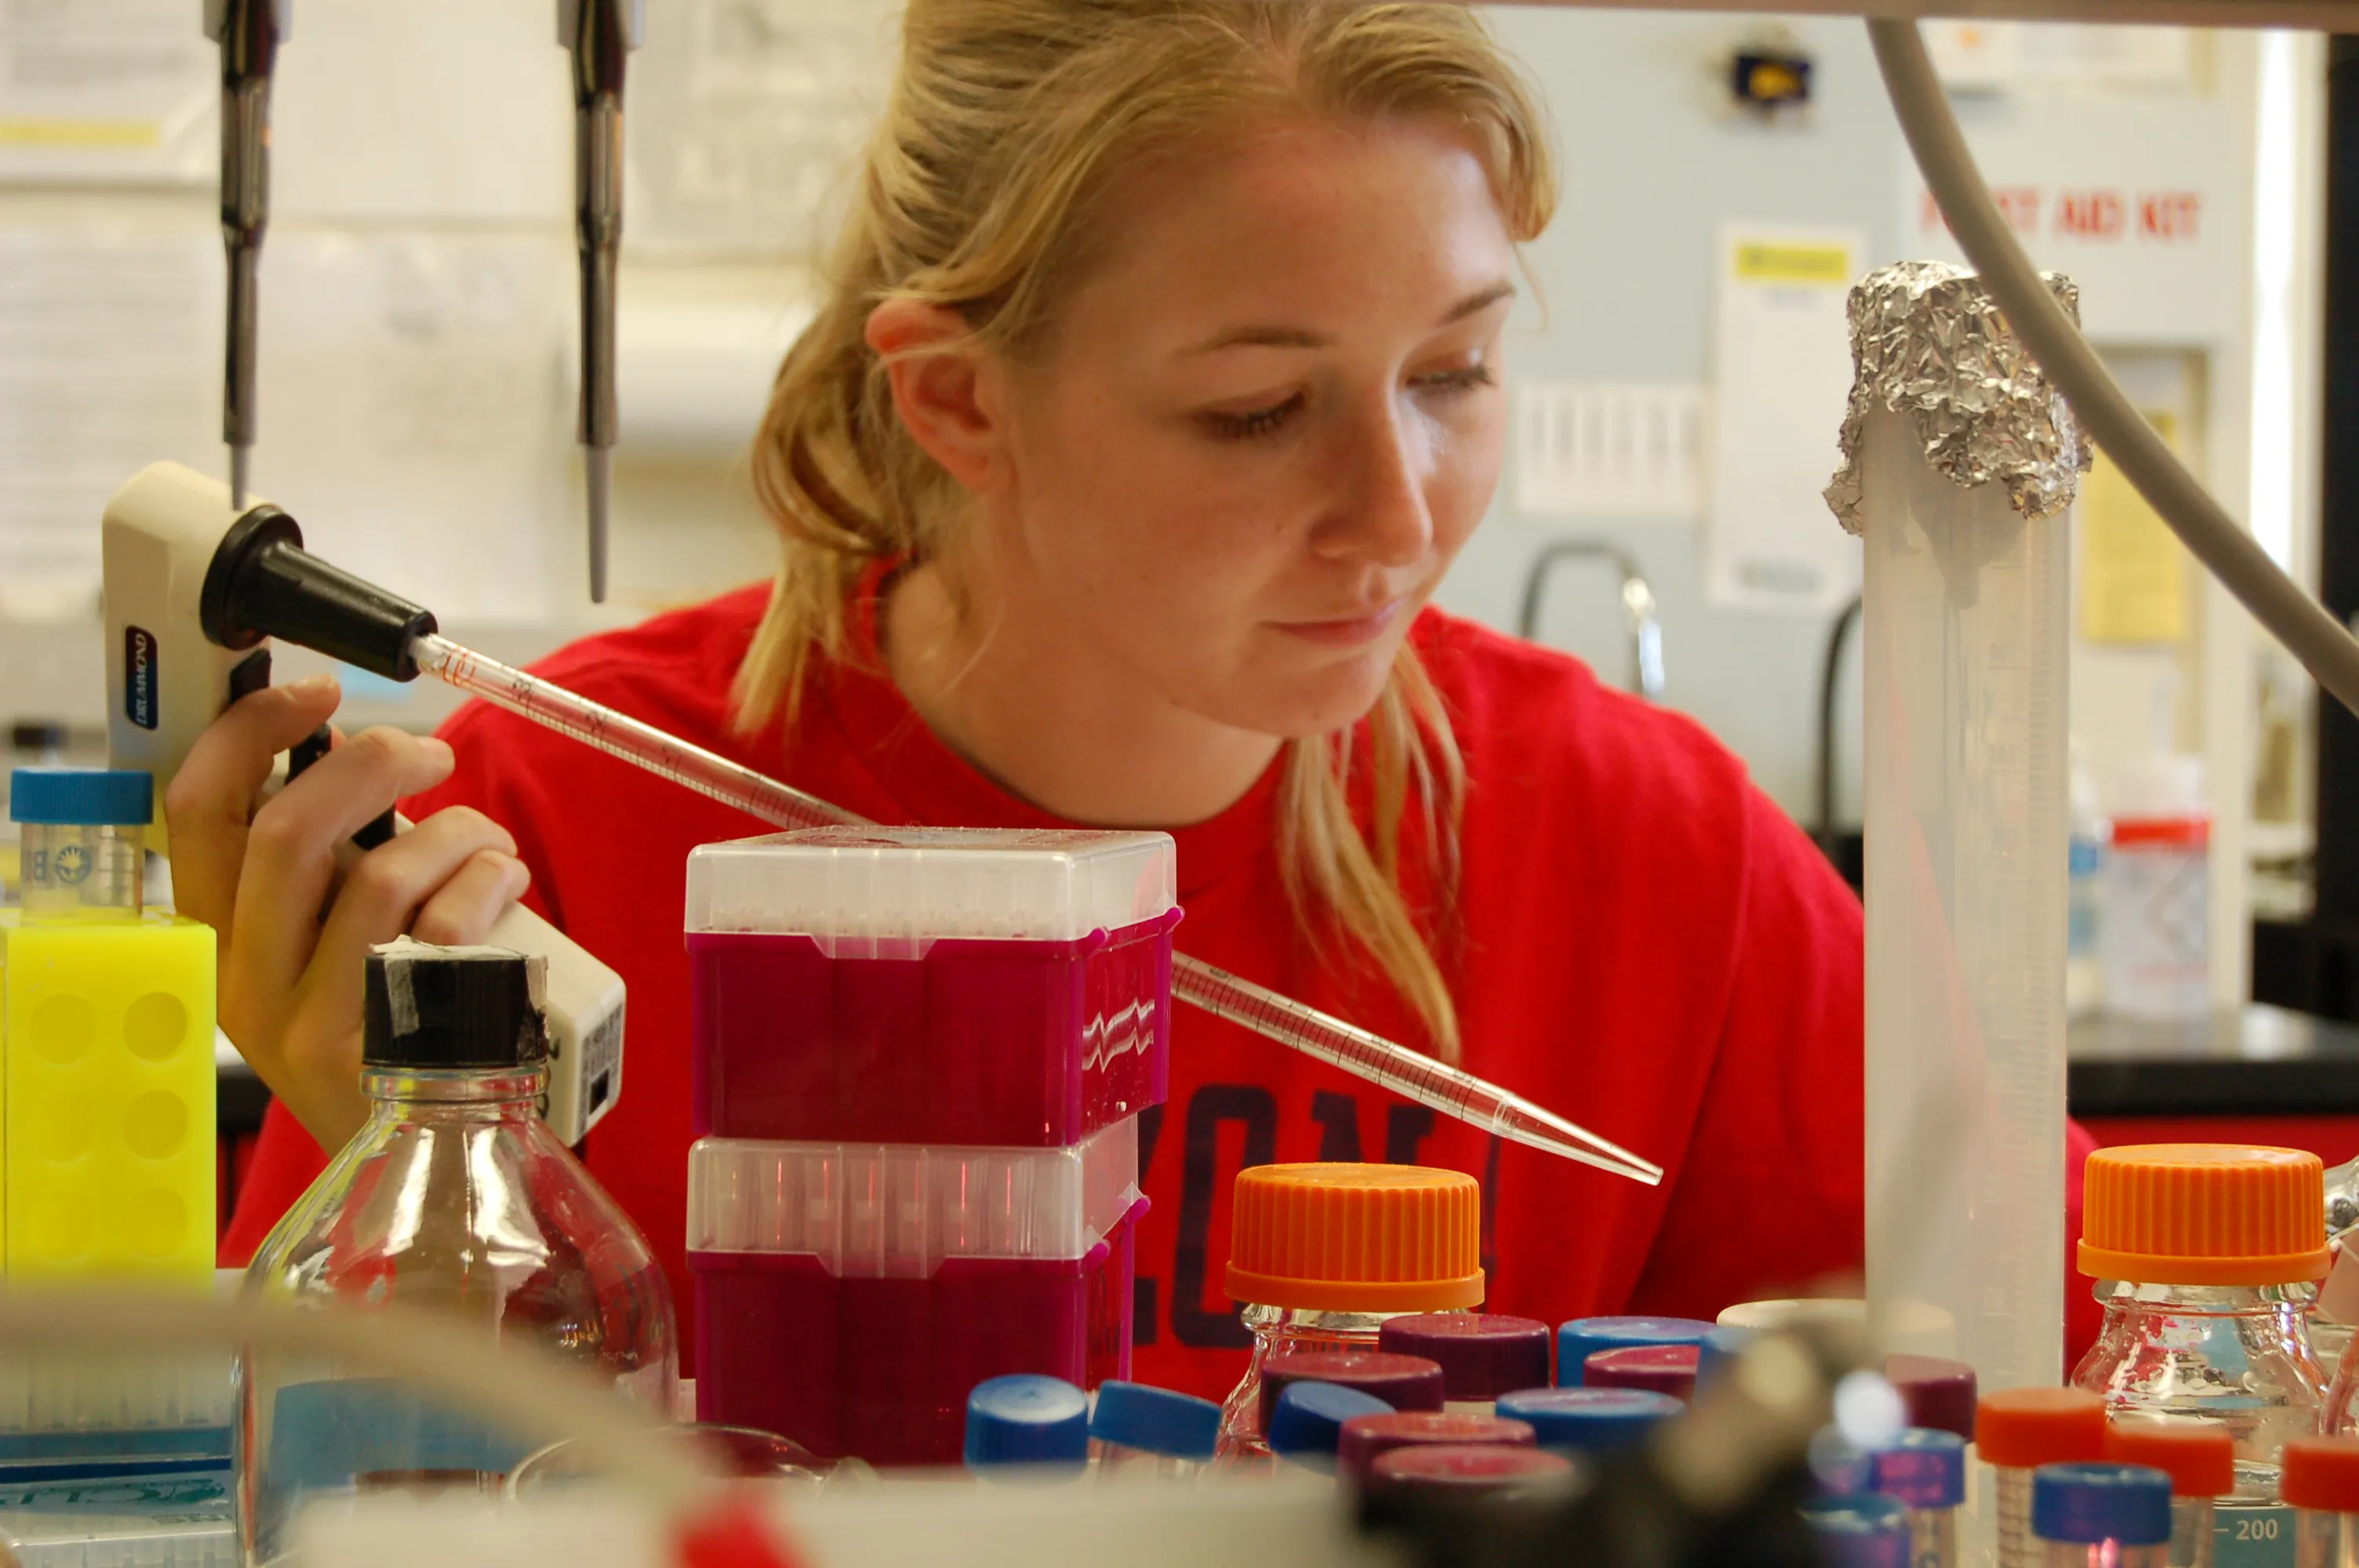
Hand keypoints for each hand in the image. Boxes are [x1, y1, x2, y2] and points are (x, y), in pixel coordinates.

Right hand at [165, 674, 530, 1152]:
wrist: (432, 1150)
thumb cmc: (388, 1023)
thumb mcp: (324, 941)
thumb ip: (321, 860)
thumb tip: (343, 746)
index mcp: (222, 942)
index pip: (194, 814)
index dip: (249, 734)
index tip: (316, 692)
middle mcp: (251, 985)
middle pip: (288, 830)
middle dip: (371, 763)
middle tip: (429, 753)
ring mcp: (318, 1023)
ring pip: (381, 874)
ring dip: (454, 831)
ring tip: (485, 842)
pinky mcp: (393, 1049)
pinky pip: (447, 930)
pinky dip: (489, 882)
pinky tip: (506, 883)